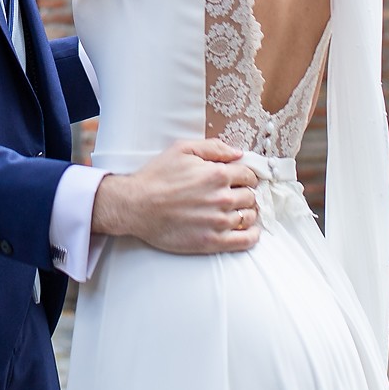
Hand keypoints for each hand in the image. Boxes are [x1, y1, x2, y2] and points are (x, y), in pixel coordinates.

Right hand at [90, 138, 260, 254]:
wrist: (136, 206)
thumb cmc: (156, 177)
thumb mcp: (182, 150)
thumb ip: (213, 148)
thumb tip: (238, 153)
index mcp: (218, 174)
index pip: (249, 175)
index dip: (246, 176)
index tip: (241, 180)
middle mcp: (222, 198)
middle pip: (251, 196)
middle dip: (245, 194)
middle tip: (236, 195)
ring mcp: (219, 221)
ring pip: (250, 217)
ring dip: (247, 213)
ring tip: (238, 211)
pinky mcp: (213, 241)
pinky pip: (246, 240)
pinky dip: (252, 235)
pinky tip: (248, 231)